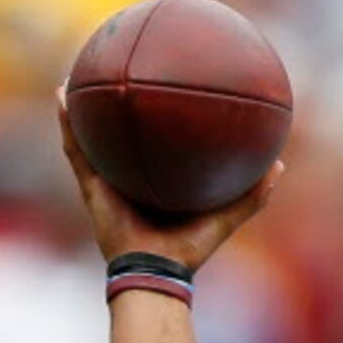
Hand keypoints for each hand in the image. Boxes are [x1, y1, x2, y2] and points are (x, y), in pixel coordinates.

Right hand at [57, 86, 281, 271]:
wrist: (154, 270)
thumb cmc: (189, 249)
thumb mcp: (224, 216)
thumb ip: (251, 196)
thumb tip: (279, 165)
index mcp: (159, 184)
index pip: (160, 148)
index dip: (161, 122)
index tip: (167, 92)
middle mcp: (131, 179)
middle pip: (124, 137)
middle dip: (122, 107)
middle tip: (127, 73)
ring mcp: (107, 180)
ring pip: (93, 136)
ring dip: (86, 107)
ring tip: (84, 73)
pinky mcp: (90, 185)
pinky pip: (75, 147)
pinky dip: (67, 122)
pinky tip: (63, 93)